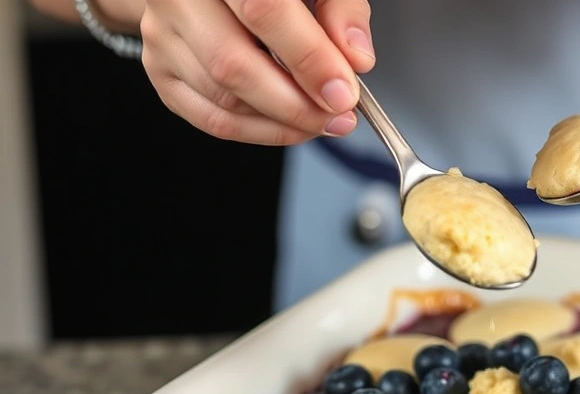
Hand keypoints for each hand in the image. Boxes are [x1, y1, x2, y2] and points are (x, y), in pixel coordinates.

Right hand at [139, 0, 374, 145]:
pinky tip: (290, 125)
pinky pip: (209, 118)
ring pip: (222, 98)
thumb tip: (356, 59)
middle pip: (234, 64)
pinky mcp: (159, 68)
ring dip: (282, 123)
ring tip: (322, 120)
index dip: (308, 59)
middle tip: (339, 117)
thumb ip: (342, 9)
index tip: (343, 93)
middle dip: (296, 105)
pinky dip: (258, 131)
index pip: (264, 10)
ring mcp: (162, 33)